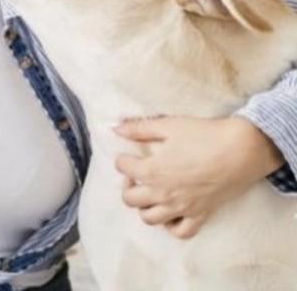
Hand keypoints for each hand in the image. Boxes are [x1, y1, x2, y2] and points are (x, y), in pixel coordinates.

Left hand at [113, 116, 283, 239]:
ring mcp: (182, 207)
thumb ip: (139, 129)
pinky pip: (181, 232)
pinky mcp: (201, 214)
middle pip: (130, 199)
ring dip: (145, 207)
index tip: (129, 156)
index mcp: (152, 171)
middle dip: (127, 186)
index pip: (122, 168)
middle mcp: (163, 193)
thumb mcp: (168, 126)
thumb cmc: (205, 135)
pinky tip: (171, 213)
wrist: (242, 149)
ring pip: (150, 219)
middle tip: (136, 176)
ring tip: (151, 194)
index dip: (123, 160)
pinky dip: (172, 226)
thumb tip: (115, 128)